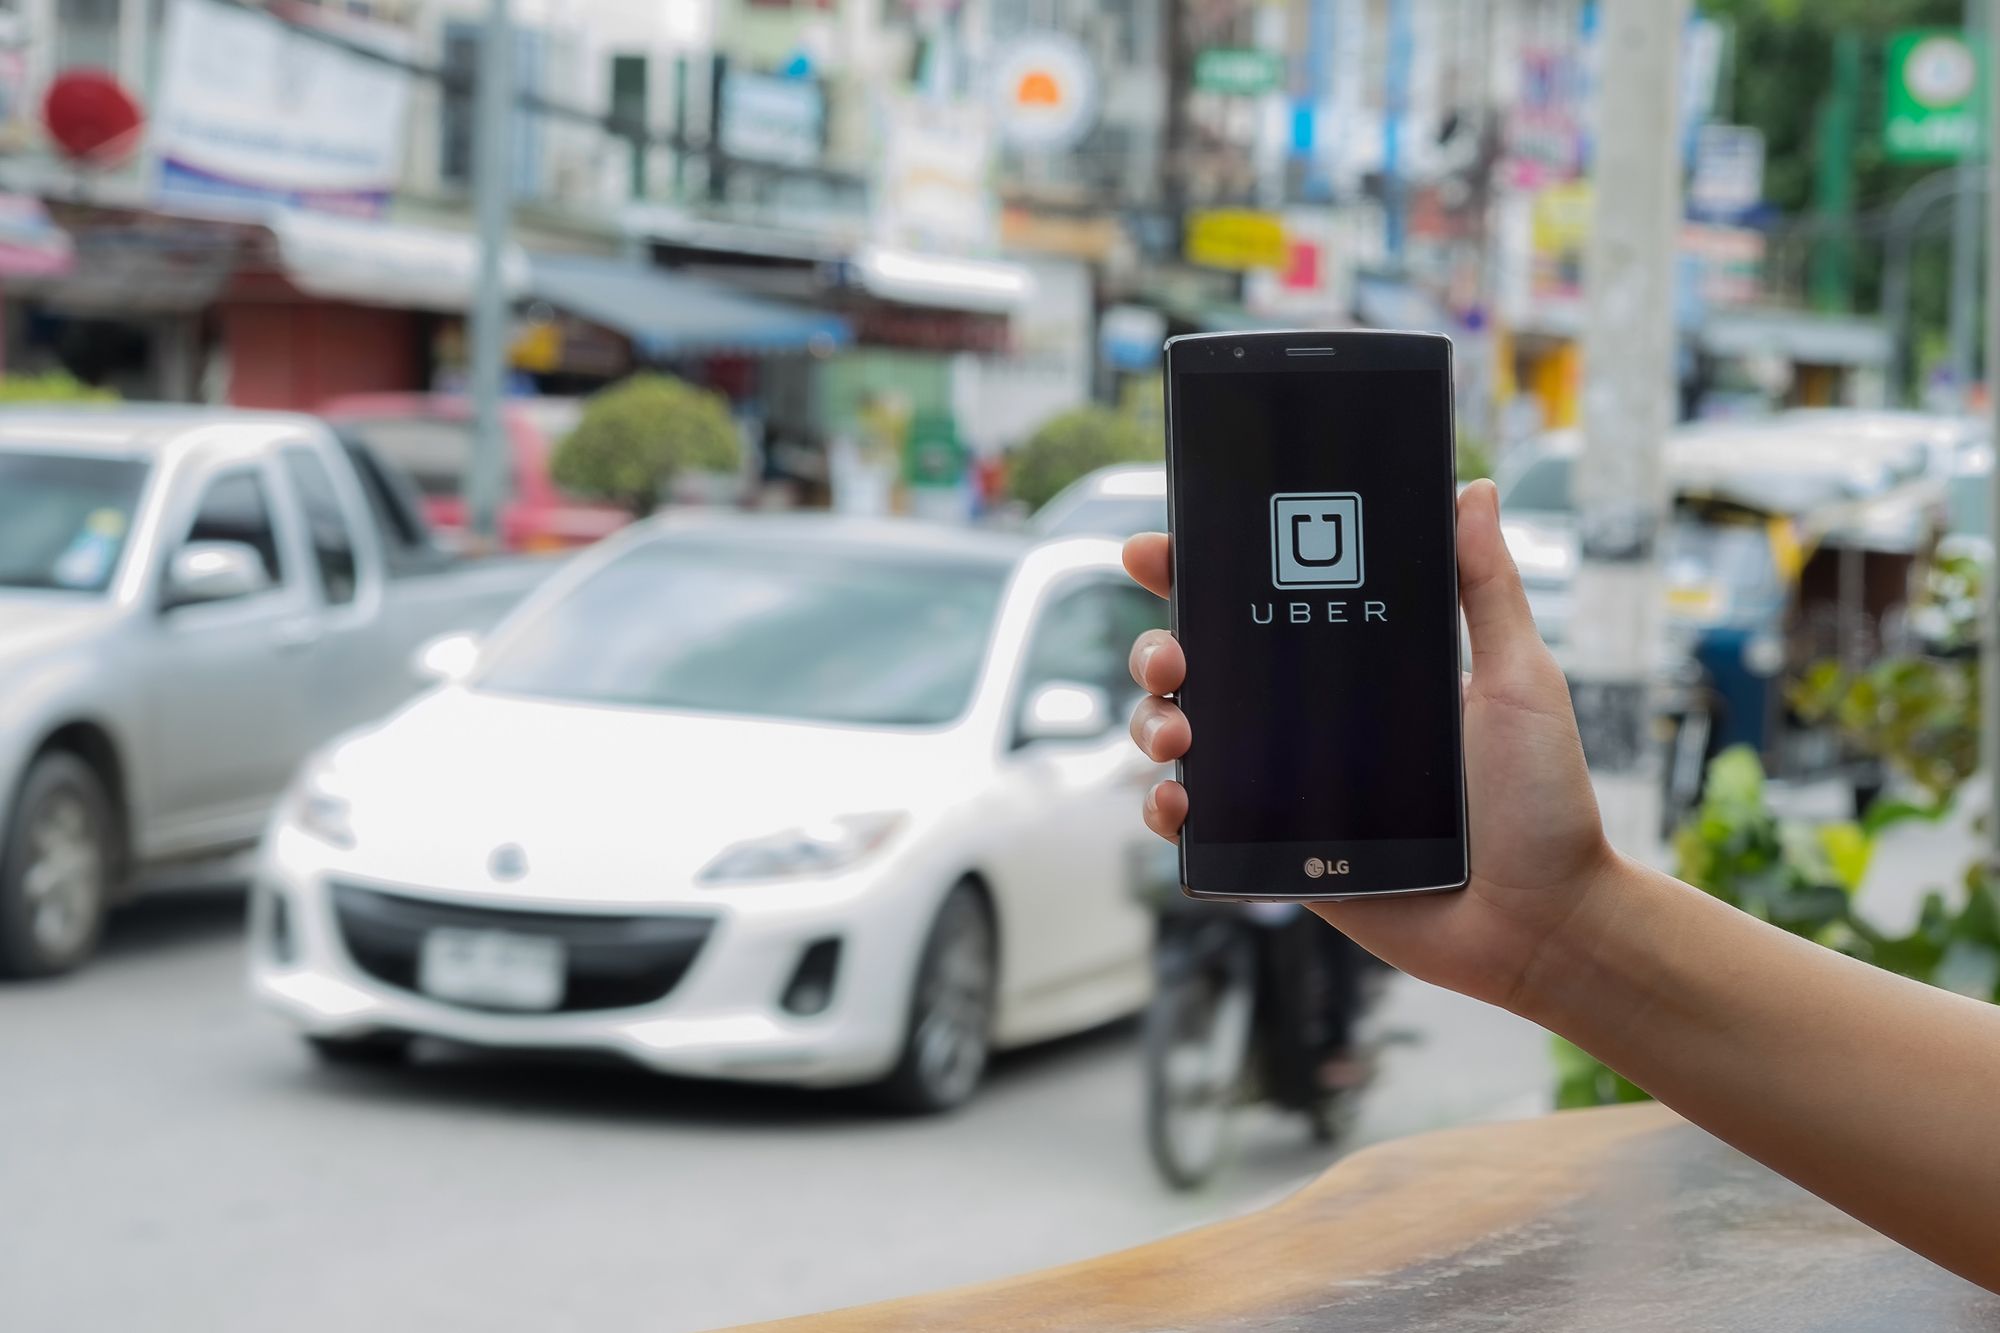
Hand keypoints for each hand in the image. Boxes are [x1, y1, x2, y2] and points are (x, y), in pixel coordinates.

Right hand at [1122, 478, 1616, 1009]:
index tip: (1156, 550)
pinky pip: (1198, 827)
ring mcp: (1286, 786)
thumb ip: (1490, 589)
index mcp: (1354, 670)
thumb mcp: (1519, 681)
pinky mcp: (1278, 852)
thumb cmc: (1543, 803)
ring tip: (1177, 732)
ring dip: (1153, 722)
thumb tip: (1476, 490)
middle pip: (1200, 666)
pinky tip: (1175, 803)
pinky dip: (1165, 809)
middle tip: (1172, 656)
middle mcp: (1308, 723)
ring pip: (1183, 738)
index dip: (1197, 572)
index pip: (1261, 604)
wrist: (1541, 922)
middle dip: (1158, 649)